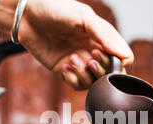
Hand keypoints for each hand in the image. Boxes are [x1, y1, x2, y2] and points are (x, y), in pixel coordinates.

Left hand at [0, 0, 133, 89]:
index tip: (103, 54)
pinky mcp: (65, 71)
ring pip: (93, 82)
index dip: (117, 62)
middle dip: (101, 70)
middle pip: (109, 73)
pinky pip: (77, 85)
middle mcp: (93, 51)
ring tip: (71, 59)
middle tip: (89, 58)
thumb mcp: (84, 17)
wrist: (27, 16)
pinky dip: (72, 79)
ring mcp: (79, 62)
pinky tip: (64, 67)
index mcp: (102, 38)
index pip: (122, 58)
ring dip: (84, 74)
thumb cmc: (55, 9)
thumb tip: (125, 55)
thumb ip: (105, 36)